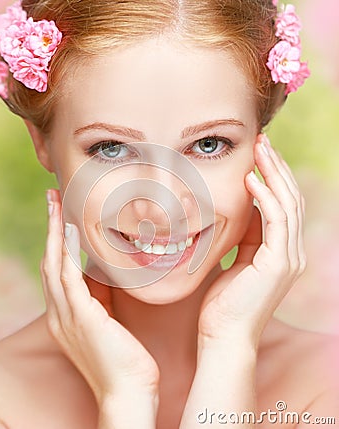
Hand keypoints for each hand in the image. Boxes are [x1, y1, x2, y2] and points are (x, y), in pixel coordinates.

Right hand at [41, 189, 158, 405]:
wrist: (128, 392)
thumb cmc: (123, 358)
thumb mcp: (107, 321)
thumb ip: (100, 297)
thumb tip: (101, 272)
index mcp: (65, 315)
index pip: (55, 270)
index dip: (54, 241)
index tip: (59, 214)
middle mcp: (59, 314)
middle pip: (48, 261)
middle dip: (49, 228)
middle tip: (51, 199)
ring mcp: (67, 316)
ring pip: (53, 264)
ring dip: (53, 232)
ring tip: (55, 204)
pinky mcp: (81, 318)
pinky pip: (69, 279)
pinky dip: (66, 253)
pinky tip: (69, 230)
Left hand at [198, 134, 305, 349]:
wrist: (223, 335)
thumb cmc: (223, 302)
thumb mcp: (236, 260)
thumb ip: (245, 236)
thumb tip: (243, 209)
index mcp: (281, 251)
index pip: (283, 205)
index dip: (273, 177)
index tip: (258, 154)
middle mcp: (291, 252)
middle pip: (290, 198)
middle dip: (277, 167)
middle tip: (263, 141)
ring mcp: (289, 258)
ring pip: (288, 204)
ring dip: (274, 174)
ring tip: (261, 149)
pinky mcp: (280, 264)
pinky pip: (277, 221)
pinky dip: (265, 198)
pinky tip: (252, 180)